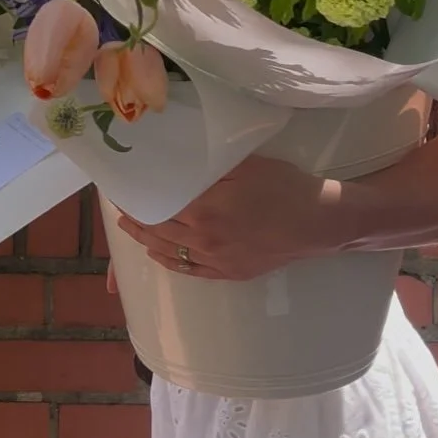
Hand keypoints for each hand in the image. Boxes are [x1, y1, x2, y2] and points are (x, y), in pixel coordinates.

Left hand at [114, 152, 346, 280]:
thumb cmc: (284, 187)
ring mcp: (216, 260)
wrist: (318, 223)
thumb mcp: (244, 166)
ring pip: (169, 251)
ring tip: (129, 227)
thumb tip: (178, 164)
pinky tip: (158, 254)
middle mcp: (204, 239)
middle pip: (158, 229)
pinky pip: (190, 270)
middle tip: (120, 205)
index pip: (158, 204)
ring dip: (145, 239)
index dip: (138, 197)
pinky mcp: (229, 273)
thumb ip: (208, 169)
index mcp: (205, 209)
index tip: (123, 188)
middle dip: (135, 217)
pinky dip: (169, 261)